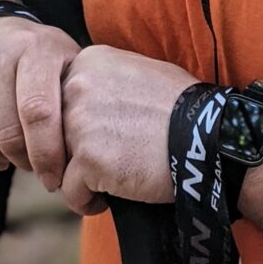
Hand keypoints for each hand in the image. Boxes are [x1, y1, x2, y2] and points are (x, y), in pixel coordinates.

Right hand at [0, 18, 79, 190]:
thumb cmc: (39, 58)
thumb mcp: (67, 63)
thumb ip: (77, 100)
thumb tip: (83, 153)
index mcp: (33, 48)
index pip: (37, 113)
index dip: (47, 154)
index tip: (55, 178)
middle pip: (6, 134)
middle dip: (26, 161)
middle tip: (37, 164)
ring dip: (1, 161)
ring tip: (16, 152)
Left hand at [59, 45, 193, 214]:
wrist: (208, 136)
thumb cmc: (180, 109)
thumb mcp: (139, 73)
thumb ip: (103, 83)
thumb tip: (81, 105)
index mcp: (89, 62)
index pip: (58, 102)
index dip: (74, 127)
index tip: (97, 140)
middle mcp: (77, 87)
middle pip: (54, 132)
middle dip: (71, 154)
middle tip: (100, 166)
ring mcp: (80, 123)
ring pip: (58, 164)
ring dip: (78, 179)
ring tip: (108, 184)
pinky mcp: (88, 160)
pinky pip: (70, 192)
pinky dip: (86, 202)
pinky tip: (109, 199)